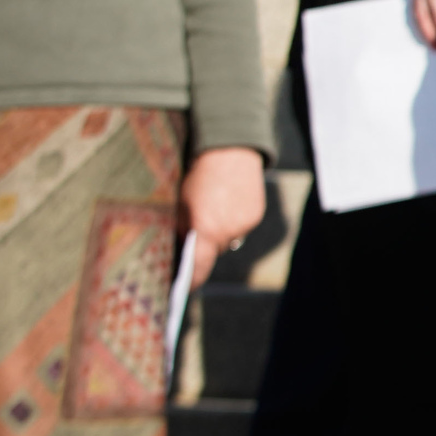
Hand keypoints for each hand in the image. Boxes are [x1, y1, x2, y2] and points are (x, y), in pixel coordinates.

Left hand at [179, 148, 265, 288]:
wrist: (229, 148)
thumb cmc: (195, 174)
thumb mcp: (179, 203)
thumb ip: (181, 230)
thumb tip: (179, 251)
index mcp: (206, 230)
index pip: (198, 269)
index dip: (190, 280)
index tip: (182, 287)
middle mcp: (229, 232)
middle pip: (214, 252)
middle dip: (203, 248)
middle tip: (192, 236)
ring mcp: (245, 224)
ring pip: (228, 239)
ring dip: (218, 233)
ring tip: (210, 213)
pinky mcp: (256, 214)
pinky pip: (240, 227)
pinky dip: (231, 221)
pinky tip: (224, 205)